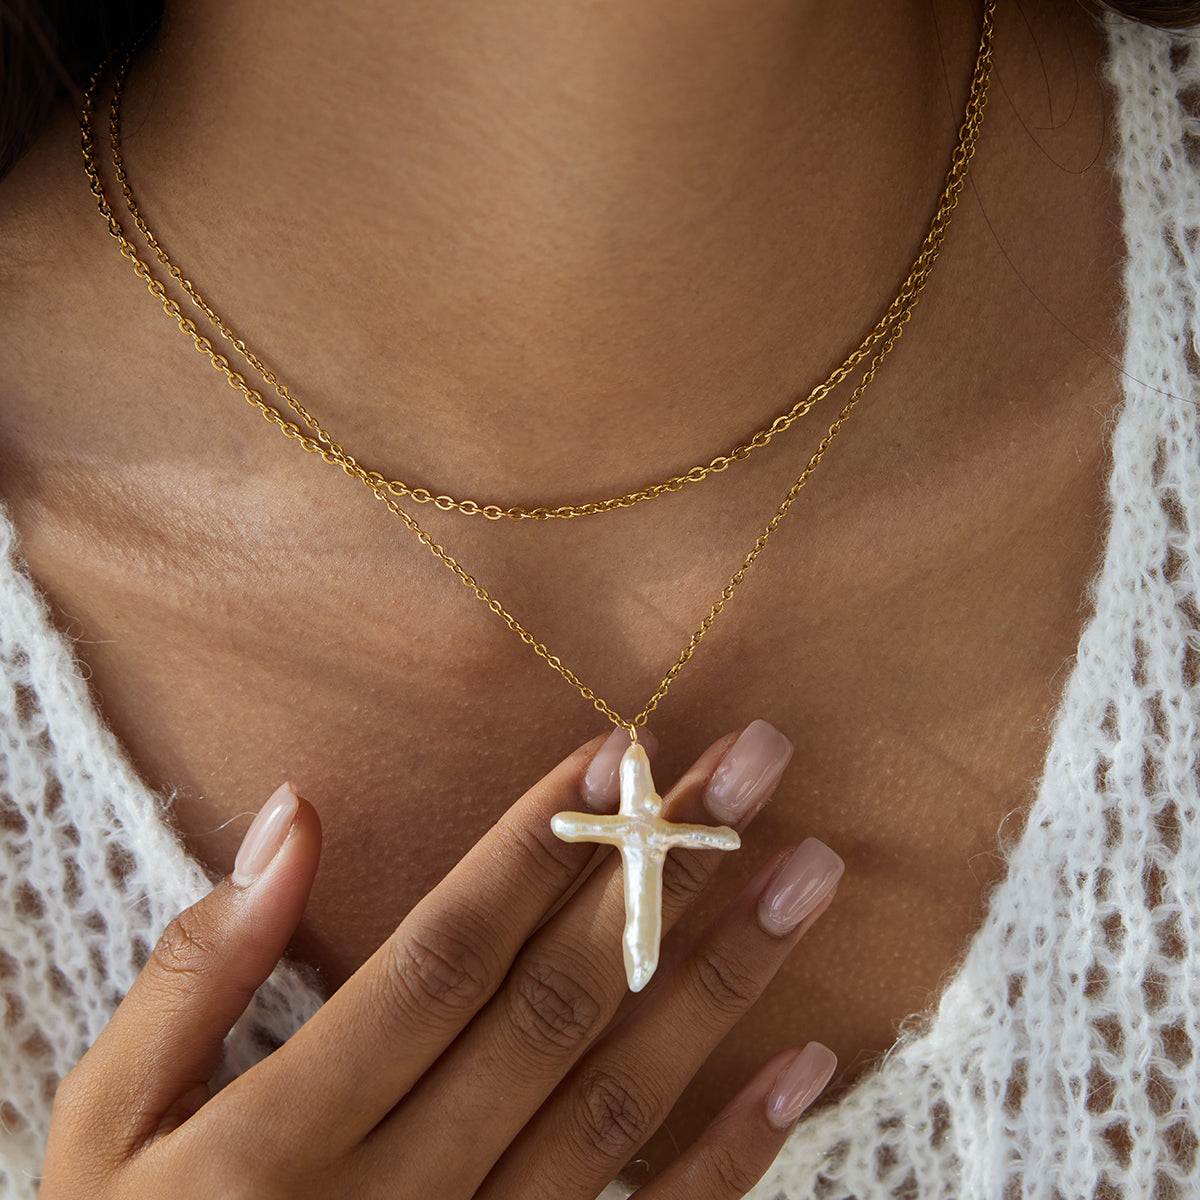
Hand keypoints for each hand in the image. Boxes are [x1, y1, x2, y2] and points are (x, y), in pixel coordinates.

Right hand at [38, 723, 842, 1198]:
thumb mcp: (110, 1122)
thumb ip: (197, 970)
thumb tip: (289, 818)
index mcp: (286, 1133)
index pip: (445, 956)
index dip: (538, 847)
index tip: (622, 751)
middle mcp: (402, 1194)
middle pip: (555, 1007)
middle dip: (659, 875)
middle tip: (751, 769)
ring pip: (619, 1106)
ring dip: (721, 983)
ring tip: (804, 876)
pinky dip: (735, 1153)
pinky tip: (805, 1061)